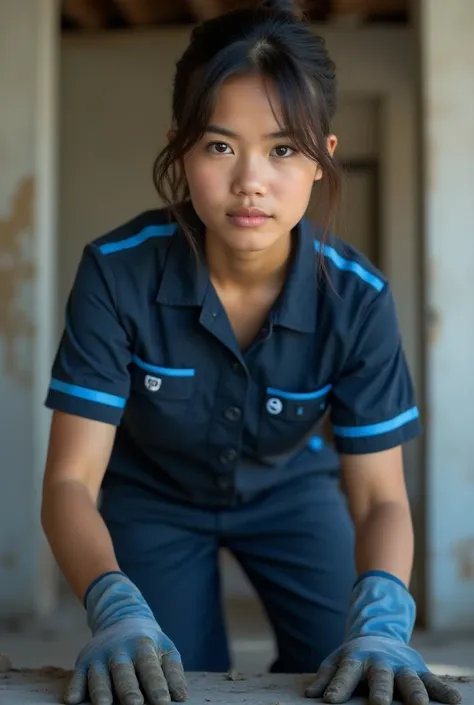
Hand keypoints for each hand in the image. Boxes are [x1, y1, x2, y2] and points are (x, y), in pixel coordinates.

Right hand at [65, 572, 186, 704]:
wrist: (121, 617)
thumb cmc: (149, 643)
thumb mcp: (165, 648)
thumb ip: (173, 671)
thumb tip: (181, 696)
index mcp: (143, 645)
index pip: (150, 667)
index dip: (156, 684)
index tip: (163, 702)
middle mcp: (119, 650)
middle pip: (123, 671)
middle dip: (128, 689)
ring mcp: (99, 655)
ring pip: (99, 675)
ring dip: (101, 691)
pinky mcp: (83, 661)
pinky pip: (77, 676)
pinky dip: (74, 688)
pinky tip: (72, 700)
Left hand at [305, 571, 460, 704]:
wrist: (378, 632)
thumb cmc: (354, 658)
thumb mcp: (336, 661)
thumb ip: (325, 677)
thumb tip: (310, 695)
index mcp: (357, 660)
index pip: (346, 674)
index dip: (338, 687)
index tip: (330, 700)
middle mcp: (380, 662)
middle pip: (381, 677)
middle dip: (380, 690)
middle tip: (379, 703)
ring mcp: (401, 666)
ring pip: (409, 679)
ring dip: (414, 691)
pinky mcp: (419, 669)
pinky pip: (432, 681)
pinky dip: (443, 690)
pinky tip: (454, 701)